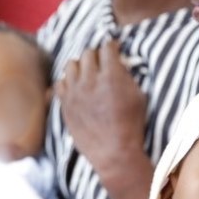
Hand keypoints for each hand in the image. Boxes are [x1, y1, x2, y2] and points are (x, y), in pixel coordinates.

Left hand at [56, 39, 147, 174]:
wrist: (113, 152)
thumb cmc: (131, 125)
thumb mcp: (138, 97)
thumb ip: (127, 76)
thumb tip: (118, 63)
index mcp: (111, 76)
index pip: (107, 47)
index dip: (111, 46)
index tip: (113, 49)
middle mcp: (90, 80)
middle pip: (88, 53)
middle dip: (96, 55)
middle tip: (102, 63)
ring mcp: (74, 92)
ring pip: (71, 64)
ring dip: (81, 66)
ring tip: (88, 74)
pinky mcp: (65, 104)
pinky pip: (60, 82)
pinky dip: (68, 82)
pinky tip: (77, 88)